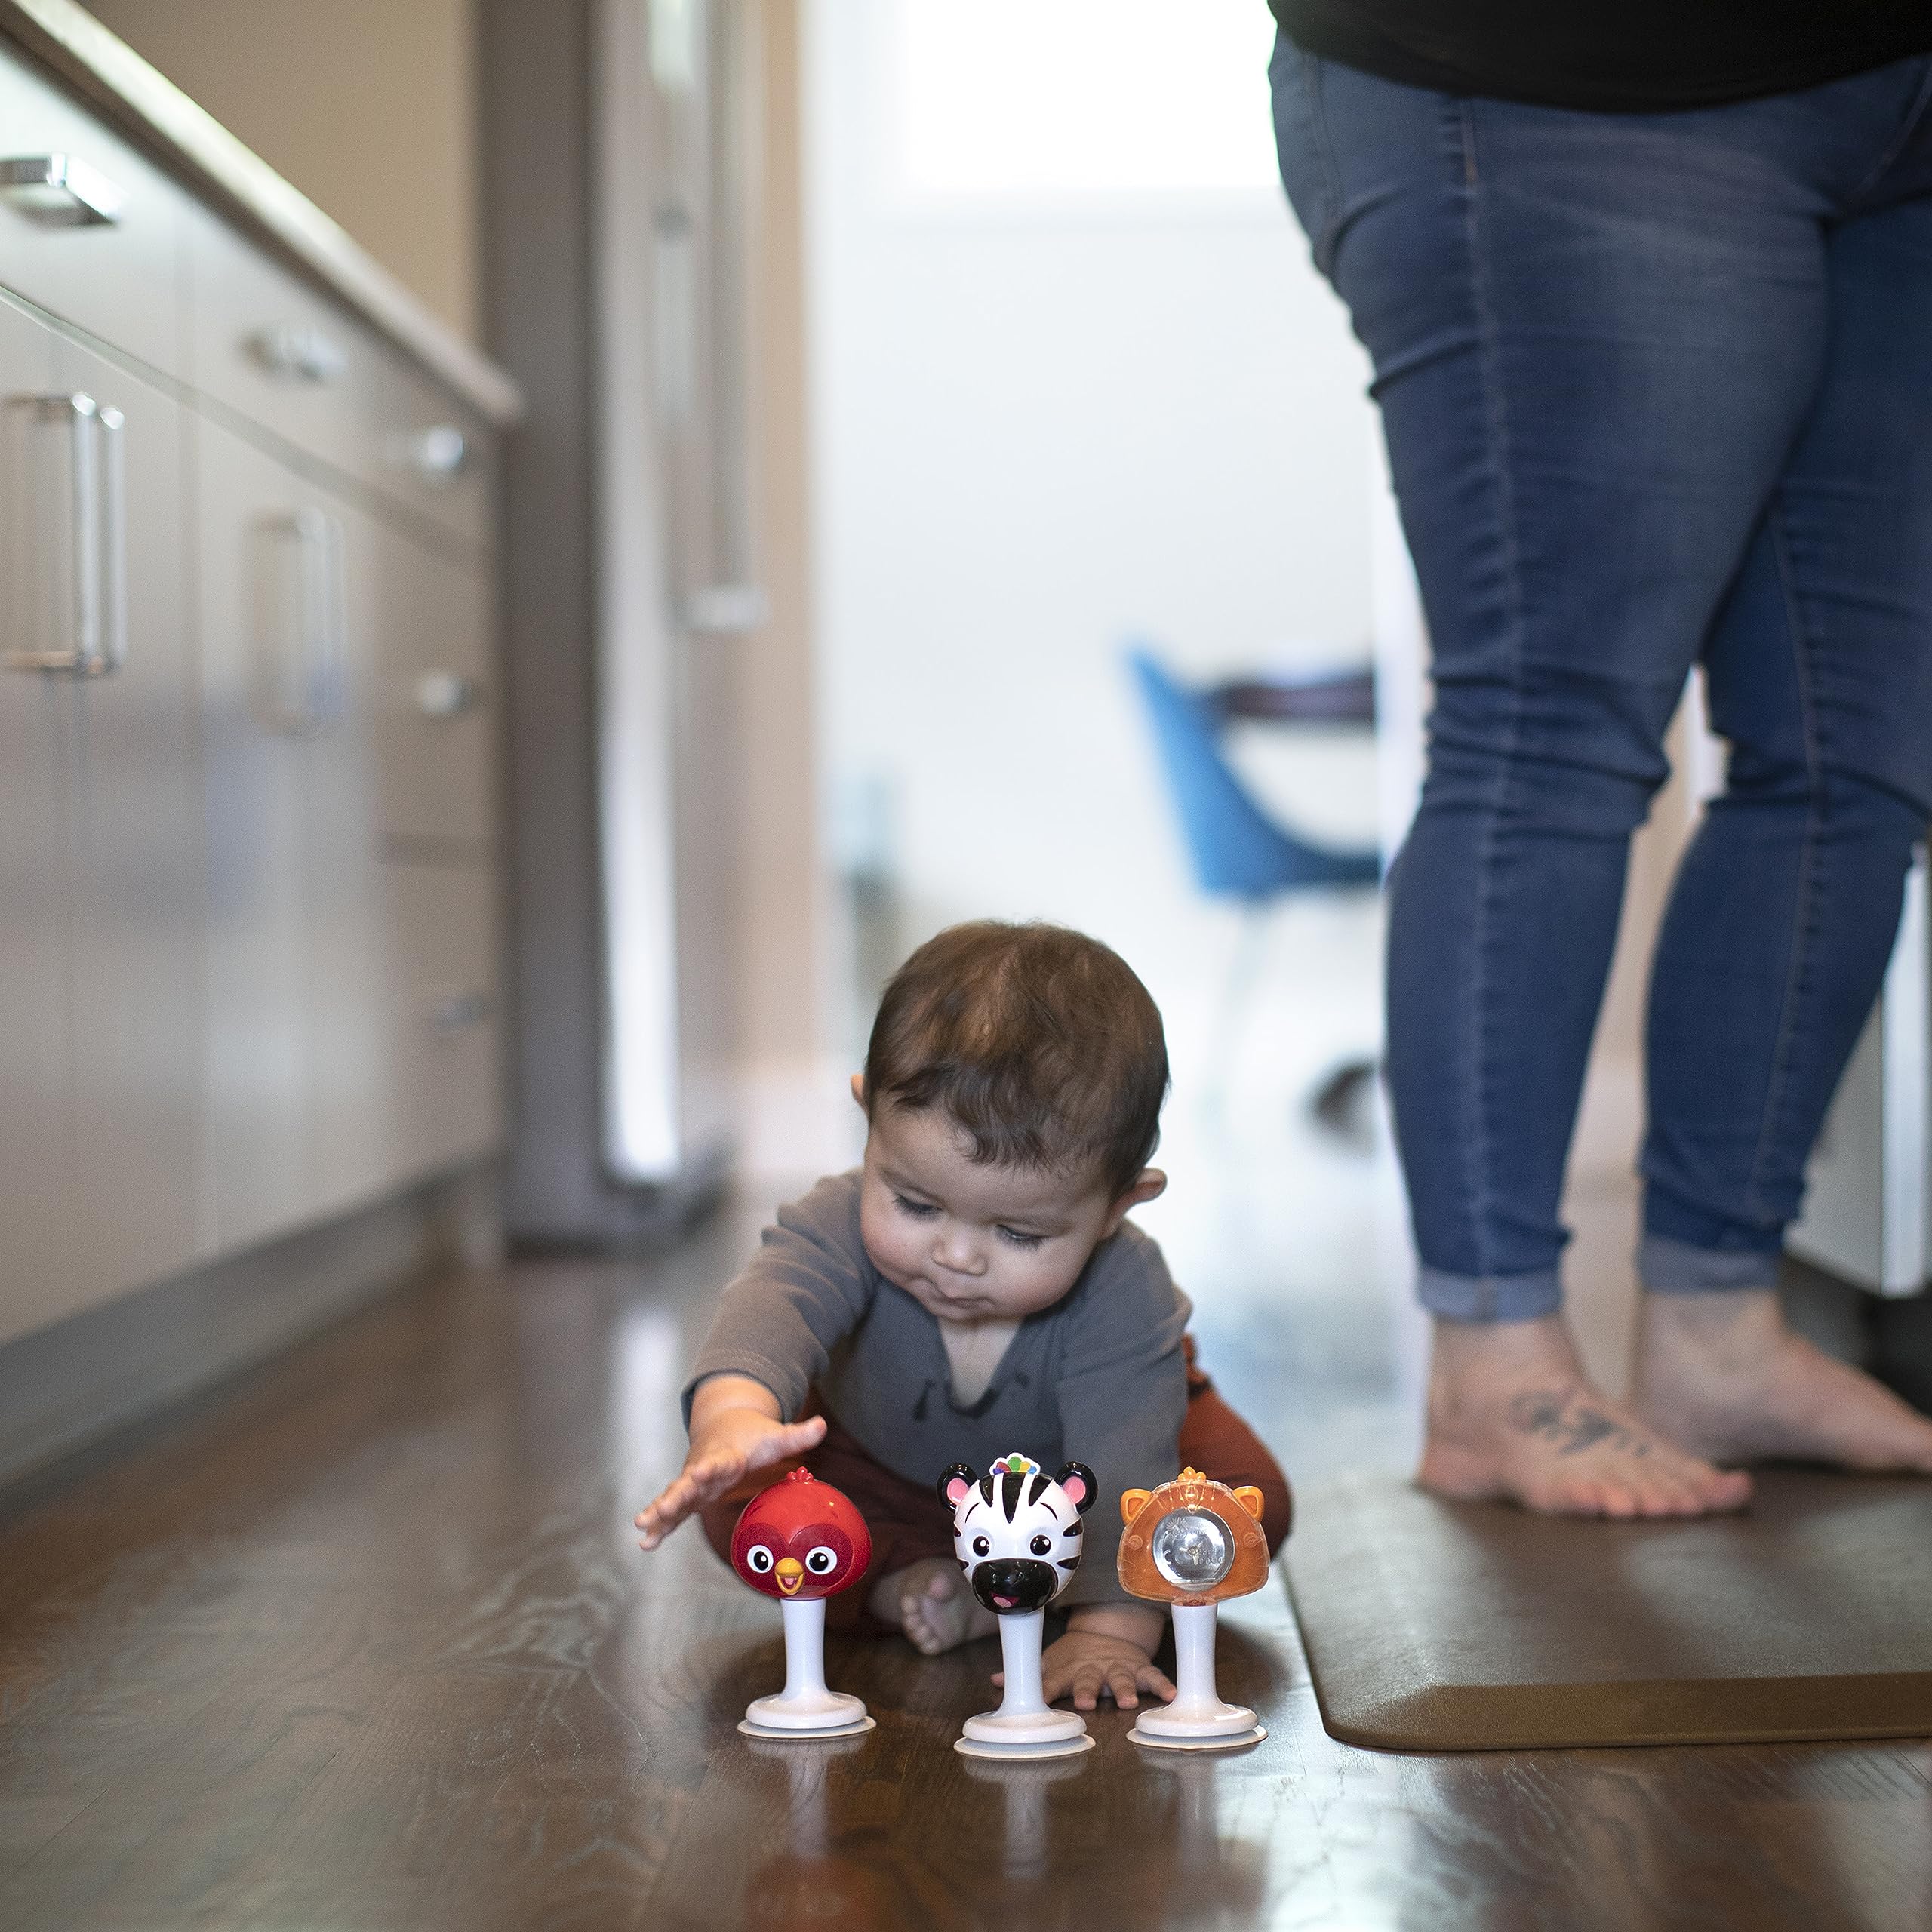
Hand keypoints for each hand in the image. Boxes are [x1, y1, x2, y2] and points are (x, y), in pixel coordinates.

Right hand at [633, 1377, 826, 1548]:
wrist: (724, 1423)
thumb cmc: (752, 1435)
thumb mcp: (776, 1435)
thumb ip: (797, 1434)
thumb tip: (822, 1425)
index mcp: (726, 1455)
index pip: (718, 1463)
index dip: (710, 1469)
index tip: (699, 1473)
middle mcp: (704, 1469)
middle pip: (686, 1485)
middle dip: (672, 1498)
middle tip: (655, 1512)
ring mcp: (693, 1482)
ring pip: (674, 1499)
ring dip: (659, 1514)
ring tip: (642, 1531)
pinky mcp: (689, 1494)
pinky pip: (673, 1511)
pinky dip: (660, 1525)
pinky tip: (646, 1543)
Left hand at [993, 1603, 1173, 1709]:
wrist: (1107, 1632)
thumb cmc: (1074, 1656)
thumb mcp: (1050, 1663)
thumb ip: (1028, 1675)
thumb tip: (994, 1680)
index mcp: (1067, 1670)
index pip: (1052, 1681)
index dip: (1046, 1690)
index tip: (1040, 1701)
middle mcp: (1091, 1669)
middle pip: (1087, 1680)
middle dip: (1087, 1690)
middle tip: (1086, 1702)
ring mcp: (1116, 1667)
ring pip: (1120, 1678)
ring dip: (1123, 1689)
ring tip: (1127, 1702)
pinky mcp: (1137, 1667)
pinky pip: (1152, 1676)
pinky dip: (1162, 1685)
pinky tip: (1171, 1694)